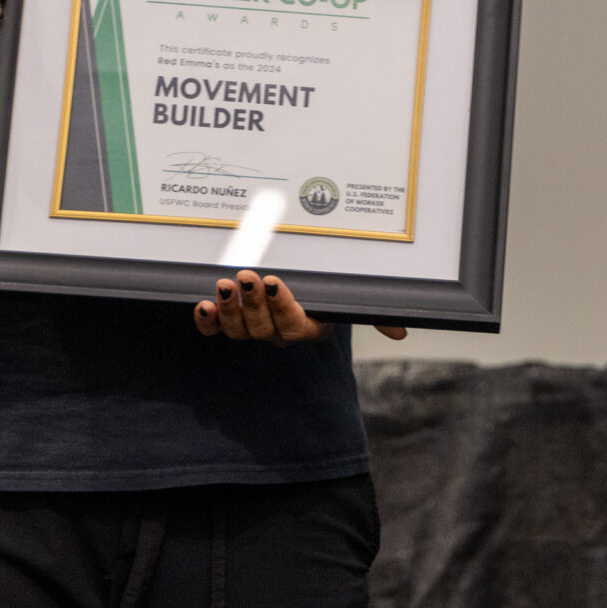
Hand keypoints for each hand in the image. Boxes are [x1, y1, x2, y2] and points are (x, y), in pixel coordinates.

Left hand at [191, 271, 409, 343]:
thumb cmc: (325, 295)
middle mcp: (276, 332)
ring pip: (238, 330)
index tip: (275, 283)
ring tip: (226, 283)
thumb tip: (402, 332)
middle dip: (253, 303)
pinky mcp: (227, 322)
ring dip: (230, 308)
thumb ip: (374, 314)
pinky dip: (207, 322)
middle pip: (262, 329)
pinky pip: (215, 330)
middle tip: (248, 276)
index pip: (295, 327)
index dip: (283, 308)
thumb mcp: (349, 301)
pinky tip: (204, 305)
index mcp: (306, 328)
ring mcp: (250, 327)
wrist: (301, 289)